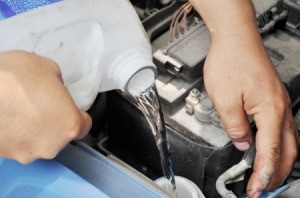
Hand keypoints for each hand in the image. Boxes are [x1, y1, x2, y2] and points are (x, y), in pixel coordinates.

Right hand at [0, 51, 90, 163]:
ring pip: (39, 143)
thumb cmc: (14, 77)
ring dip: (35, 131)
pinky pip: (19, 145)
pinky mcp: (6, 156)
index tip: (68, 108)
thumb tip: (56, 92)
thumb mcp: (50, 69)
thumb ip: (60, 87)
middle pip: (61, 136)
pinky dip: (17, 135)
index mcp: (70, 125)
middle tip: (40, 105)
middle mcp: (52, 146)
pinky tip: (9, 119)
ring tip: (20, 111)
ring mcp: (27, 153)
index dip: (77, 115)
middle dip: (54, 122)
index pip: (84, 125)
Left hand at [204, 33, 297, 196]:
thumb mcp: (225, 100)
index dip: (262, 174)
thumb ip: (235, 127)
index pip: (270, 152)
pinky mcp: (272, 97)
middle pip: (287, 150)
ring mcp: (279, 102)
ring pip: (288, 140)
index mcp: (270, 111)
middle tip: (264, 188)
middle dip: (276, 173)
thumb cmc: (230, 61)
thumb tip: (242, 144)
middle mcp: (280, 108)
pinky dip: (277, 144)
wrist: (234, 39)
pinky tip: (269, 148)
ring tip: (268, 175)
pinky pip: (281, 127)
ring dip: (279, 160)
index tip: (255, 189)